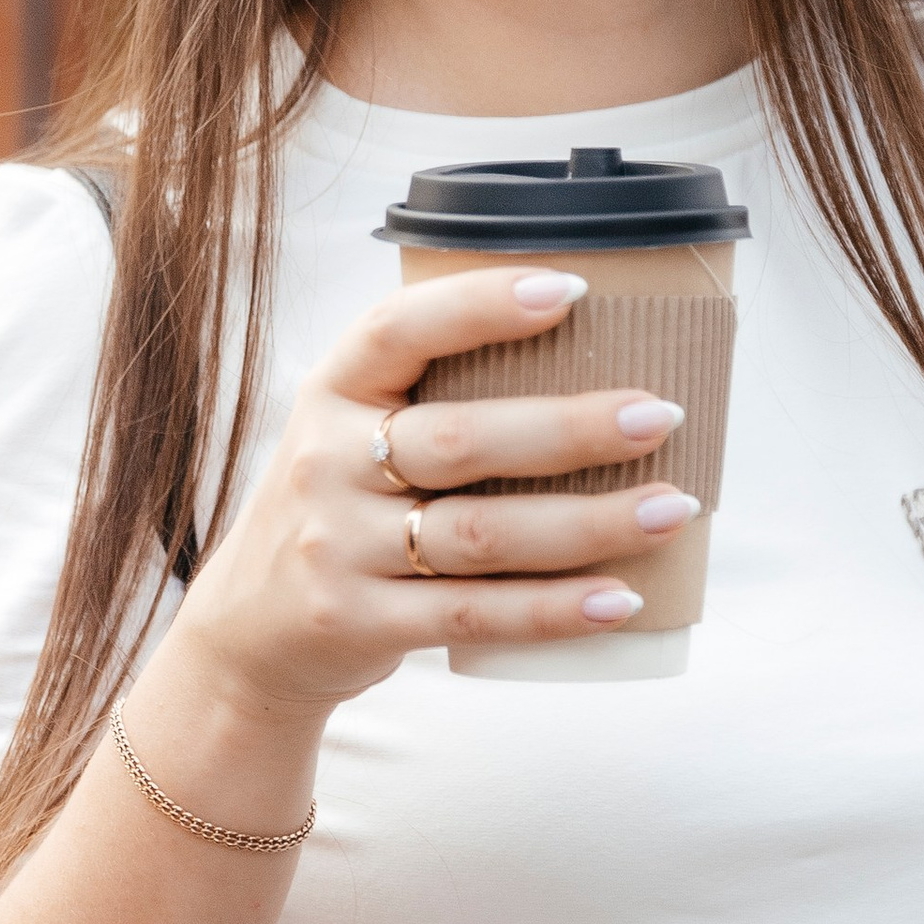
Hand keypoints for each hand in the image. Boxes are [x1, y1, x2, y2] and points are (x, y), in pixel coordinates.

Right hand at [173, 261, 695, 724]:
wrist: (250, 632)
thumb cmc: (342, 506)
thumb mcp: (352, 430)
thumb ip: (434, 395)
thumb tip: (601, 354)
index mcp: (332, 391)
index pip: (397, 330)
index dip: (481, 305)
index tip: (572, 291)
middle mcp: (326, 463)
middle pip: (459, 440)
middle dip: (570, 427)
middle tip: (660, 415)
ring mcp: (340, 548)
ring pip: (481, 535)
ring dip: (588, 523)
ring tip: (674, 508)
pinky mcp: (362, 623)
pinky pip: (474, 616)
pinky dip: (555, 610)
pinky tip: (623, 599)